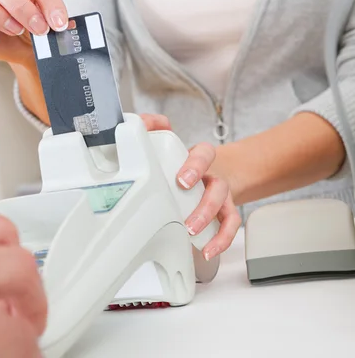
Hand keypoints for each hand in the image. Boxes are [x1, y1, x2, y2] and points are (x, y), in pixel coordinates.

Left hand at [140, 114, 241, 259]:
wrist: (213, 171)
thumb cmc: (185, 162)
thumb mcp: (171, 143)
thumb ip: (154, 128)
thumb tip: (142, 121)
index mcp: (200, 158)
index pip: (204, 155)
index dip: (195, 167)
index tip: (182, 180)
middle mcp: (214, 177)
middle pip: (218, 187)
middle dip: (204, 204)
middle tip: (187, 219)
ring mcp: (221, 196)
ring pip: (225, 208)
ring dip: (209, 222)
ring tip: (192, 233)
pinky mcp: (225, 213)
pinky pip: (230, 226)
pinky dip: (221, 240)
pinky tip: (208, 251)